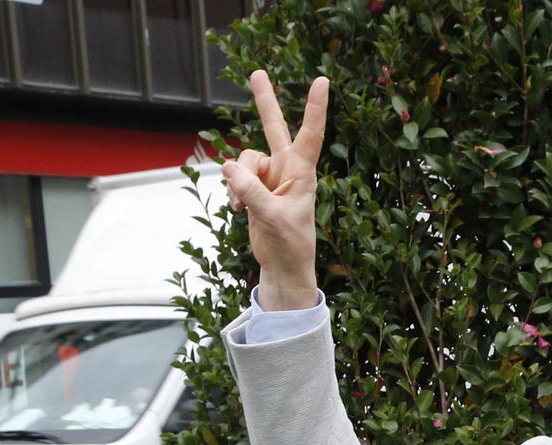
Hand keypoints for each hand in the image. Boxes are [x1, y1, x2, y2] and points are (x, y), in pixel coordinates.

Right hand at [223, 71, 328, 309]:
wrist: (283, 265)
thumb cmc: (290, 244)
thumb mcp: (272, 219)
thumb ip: (252, 193)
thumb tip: (229, 168)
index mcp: (302, 174)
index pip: (310, 135)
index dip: (315, 108)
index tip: (322, 80)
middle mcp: (287, 170)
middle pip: (274, 128)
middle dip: (265, 101)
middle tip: (257, 72)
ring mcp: (270, 177)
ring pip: (244, 159)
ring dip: (238, 180)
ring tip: (240, 205)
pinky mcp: (255, 188)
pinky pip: (236, 176)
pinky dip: (233, 190)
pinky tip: (237, 208)